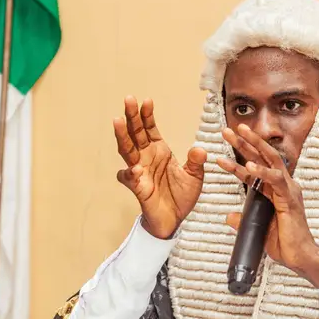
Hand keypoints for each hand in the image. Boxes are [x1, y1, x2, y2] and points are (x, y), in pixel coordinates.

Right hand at [114, 97, 206, 239]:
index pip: (149, 128)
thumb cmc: (181, 196)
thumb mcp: (195, 177)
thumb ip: (196, 162)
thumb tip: (199, 149)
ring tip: (118, 120)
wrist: (175, 220)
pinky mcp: (138, 188)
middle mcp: (146, 158)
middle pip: (135, 133)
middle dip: (132, 116)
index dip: (147, 115)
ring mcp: (140, 171)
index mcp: (159, 151)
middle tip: (128, 99)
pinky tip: (133, 168)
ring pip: (127, 150)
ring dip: (122, 136)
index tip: (147, 100)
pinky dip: (129, 173)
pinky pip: (129, 178)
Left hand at [216, 125, 318, 288]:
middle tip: (229, 129)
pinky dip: (261, 172)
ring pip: (270, 160)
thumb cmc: (284, 244)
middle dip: (245, 141)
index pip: (256, 169)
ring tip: (237, 134)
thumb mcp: (257, 229)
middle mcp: (283, 185)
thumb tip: (229, 216)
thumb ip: (243, 220)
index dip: (239, 157)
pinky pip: (275, 180)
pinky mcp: (290, 199)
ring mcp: (288, 190)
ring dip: (252, 145)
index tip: (223, 149)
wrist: (300, 257)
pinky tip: (248, 165)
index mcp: (276, 190)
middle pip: (262, 157)